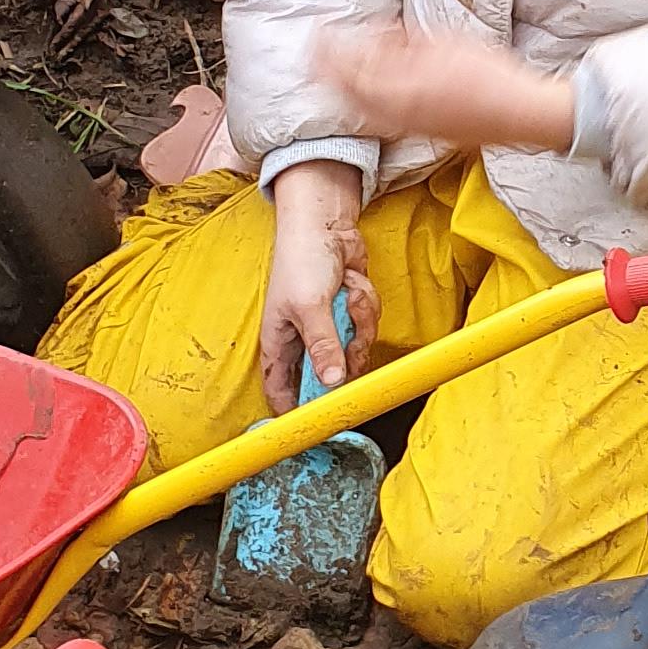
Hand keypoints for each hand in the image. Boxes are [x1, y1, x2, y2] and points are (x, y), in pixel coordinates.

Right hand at [261, 158, 374, 414]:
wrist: (327, 223)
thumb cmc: (303, 259)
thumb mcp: (309, 306)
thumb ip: (322, 346)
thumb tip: (332, 384)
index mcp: (280, 344)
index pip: (281, 392)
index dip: (295, 413)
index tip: (317, 425)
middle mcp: (304, 341)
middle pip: (331, 377)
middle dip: (346, 355)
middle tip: (346, 335)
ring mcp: (330, 329)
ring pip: (355, 350)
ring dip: (358, 321)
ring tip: (344, 295)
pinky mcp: (350, 316)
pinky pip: (367, 326)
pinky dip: (364, 305)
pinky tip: (351, 284)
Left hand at [312, 17, 577, 157]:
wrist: (519, 112)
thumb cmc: (489, 72)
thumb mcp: (444, 42)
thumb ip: (403, 41)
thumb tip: (374, 34)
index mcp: (404, 87)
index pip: (351, 69)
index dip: (330, 50)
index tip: (318, 34)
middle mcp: (400, 113)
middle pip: (348, 95)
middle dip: (326, 73)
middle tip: (312, 55)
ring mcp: (409, 127)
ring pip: (360, 111)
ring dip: (341, 91)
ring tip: (328, 74)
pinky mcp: (421, 134)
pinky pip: (379, 122)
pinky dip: (362, 107)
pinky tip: (361, 98)